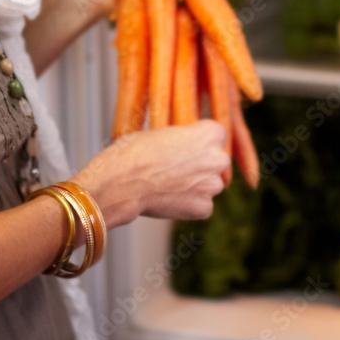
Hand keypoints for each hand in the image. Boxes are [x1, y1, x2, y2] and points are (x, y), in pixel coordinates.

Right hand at [72, 120, 229, 228]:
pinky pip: (202, 206)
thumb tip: (183, 145)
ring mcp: (212, 185)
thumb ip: (182, 138)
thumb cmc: (135, 150)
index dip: (199, 141)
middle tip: (177, 168)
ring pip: (209, 185)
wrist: (122, 181)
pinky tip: (169, 200)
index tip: (186, 147)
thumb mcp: (161, 132)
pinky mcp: (204, 208)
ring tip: (169, 185)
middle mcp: (218, 158)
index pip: (215, 135)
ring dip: (196, 186)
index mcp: (211, 133)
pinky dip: (189, 205)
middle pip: (216, 161)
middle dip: (201, 164)